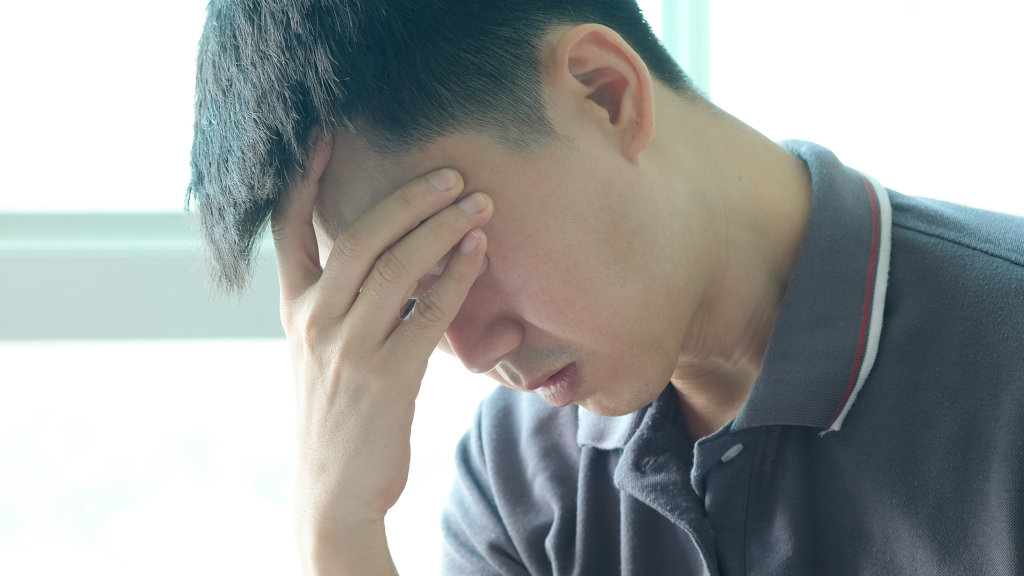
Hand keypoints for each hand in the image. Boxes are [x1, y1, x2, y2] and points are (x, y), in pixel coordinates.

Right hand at [272, 135, 491, 567]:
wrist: (333, 491)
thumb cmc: (335, 413)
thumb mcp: (318, 351)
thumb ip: (339, 301)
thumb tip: (393, 253)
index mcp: (293, 308)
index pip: (288, 228)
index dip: (305, 177)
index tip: (328, 134)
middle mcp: (313, 320)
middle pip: (360, 236)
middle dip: (410, 197)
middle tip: (453, 174)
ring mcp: (346, 347)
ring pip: (397, 266)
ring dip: (442, 228)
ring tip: (478, 204)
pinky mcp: (386, 377)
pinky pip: (427, 312)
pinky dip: (456, 277)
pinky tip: (477, 253)